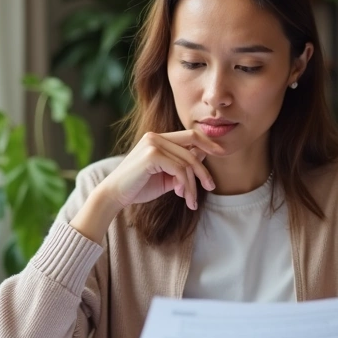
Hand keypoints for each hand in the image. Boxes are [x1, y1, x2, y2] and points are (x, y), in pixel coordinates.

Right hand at [70, 130, 223, 243]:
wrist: (115, 195)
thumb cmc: (139, 187)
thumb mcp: (167, 176)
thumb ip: (182, 167)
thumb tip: (203, 156)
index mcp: (158, 138)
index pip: (190, 136)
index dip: (208, 143)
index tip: (221, 153)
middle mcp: (156, 136)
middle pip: (193, 144)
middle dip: (204, 166)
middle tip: (211, 186)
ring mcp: (153, 143)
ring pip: (187, 162)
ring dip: (193, 185)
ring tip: (191, 202)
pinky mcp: (151, 155)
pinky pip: (179, 170)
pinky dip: (185, 185)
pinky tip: (183, 197)